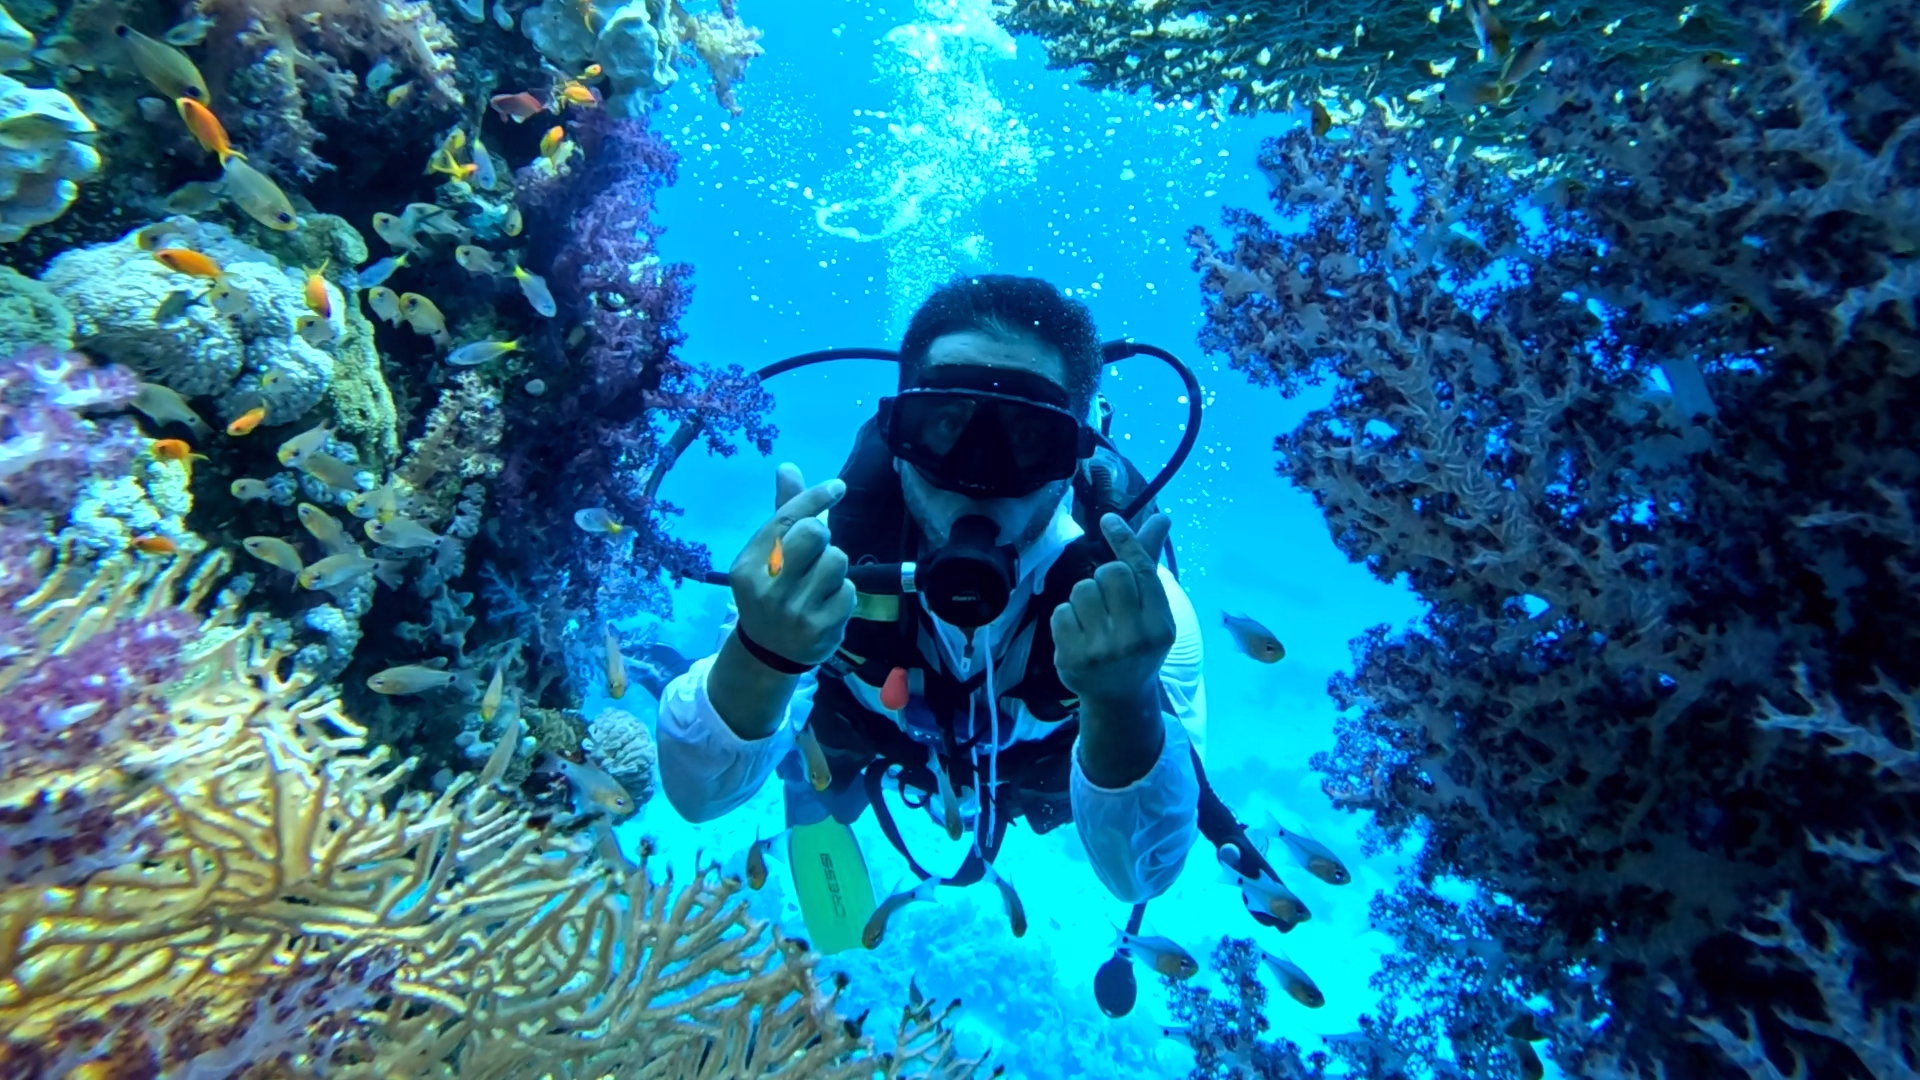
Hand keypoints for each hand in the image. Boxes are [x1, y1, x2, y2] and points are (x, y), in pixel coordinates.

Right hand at [728, 463, 857, 668]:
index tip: (837, 487)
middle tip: (815, 552)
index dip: (814, 497)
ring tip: (819, 583)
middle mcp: (768, 589)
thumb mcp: (766, 556)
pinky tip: (826, 605)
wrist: (769, 653)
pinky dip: (843, 594)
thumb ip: (783, 514)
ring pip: (837, 560)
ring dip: (834, 567)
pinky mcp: (821, 629)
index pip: (786, 518)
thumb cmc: (771, 591)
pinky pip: (849, 591)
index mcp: (747, 566)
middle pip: (814, 533)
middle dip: (822, 536)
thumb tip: (788, 467)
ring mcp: (795, 612)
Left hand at [1051, 512, 1175, 708]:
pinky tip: (1079, 634)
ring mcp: (1102, 651)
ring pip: (1082, 589)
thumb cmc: (1138, 643)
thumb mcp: (1152, 610)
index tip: (1108, 520)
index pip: (1141, 570)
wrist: (1119, 696)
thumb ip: (1149, 563)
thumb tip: (1160, 517)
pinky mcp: (1072, 658)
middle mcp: (1134, 638)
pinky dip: (1066, 617)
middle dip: (1104, 577)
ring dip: (1084, 597)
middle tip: (1108, 601)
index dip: (1124, 540)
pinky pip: (1061, 611)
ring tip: (1093, 619)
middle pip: (1110, 573)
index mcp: (1160, 625)